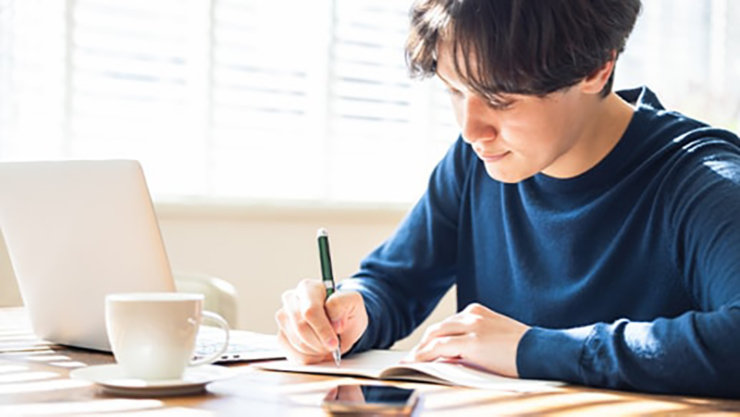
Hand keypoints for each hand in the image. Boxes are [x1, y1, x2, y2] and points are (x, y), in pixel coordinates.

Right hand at [275, 279, 367, 363]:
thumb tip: (334, 322)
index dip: (322, 329)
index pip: (310, 311)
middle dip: (320, 342)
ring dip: (316, 350)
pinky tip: (318, 350)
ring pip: (297, 342)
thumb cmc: (345, 312)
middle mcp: (291, 300)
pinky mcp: (281, 336)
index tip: (334, 343)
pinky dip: (310, 357)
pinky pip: (293, 354)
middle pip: (301, 328)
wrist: (340, 324)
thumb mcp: (354, 303)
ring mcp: (283, 318)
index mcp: (308, 288)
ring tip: (326, 345)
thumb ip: (343, 305)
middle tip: (333, 346)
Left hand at [405, 303, 528, 376]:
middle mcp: (472, 316)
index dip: (434, 337)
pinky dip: (424, 355)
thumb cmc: (524, 350)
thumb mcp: (496, 337)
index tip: (424, 347)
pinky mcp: (472, 343)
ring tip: (411, 361)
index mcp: (478, 312)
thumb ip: (475, 339)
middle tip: (413, 356)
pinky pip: (439, 348)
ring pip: (435, 336)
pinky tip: (416, 362)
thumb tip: (454, 354)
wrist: (543, 351)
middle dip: (423, 343)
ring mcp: (471, 328)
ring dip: (420, 350)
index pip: (448, 324)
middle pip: (438, 328)